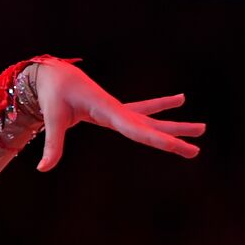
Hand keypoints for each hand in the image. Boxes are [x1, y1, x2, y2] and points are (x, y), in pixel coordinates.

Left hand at [31, 60, 205, 172]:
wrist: (54, 75)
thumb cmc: (53, 96)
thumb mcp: (52, 119)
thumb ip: (52, 145)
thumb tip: (42, 169)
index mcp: (107, 110)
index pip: (136, 129)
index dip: (156, 138)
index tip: (175, 145)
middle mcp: (118, 109)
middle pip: (151, 125)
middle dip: (174, 134)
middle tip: (200, 139)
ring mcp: (118, 109)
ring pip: (152, 119)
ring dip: (175, 124)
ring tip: (202, 128)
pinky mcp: (114, 110)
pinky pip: (141, 111)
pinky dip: (159, 107)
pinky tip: (179, 99)